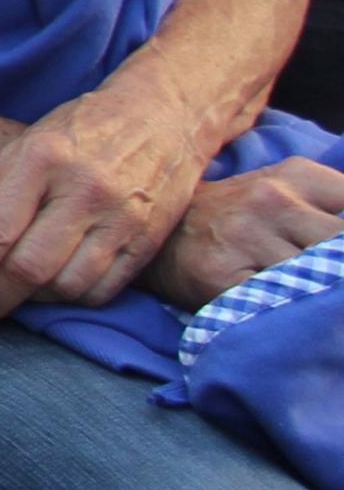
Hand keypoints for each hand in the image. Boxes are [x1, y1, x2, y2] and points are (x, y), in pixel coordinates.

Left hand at [0, 84, 211, 324]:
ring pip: (67, 286)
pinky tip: (56, 286)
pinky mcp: (149, 239)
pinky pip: (103, 290)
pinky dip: (71, 298)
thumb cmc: (78, 135)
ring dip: (34, 300)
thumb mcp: (22, 155)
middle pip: (31, 267)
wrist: (161, 115)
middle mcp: (84, 190)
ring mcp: (122, 217)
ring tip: (18, 290)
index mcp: (41, 160)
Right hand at [140, 159, 343, 311]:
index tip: (343, 261)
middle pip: (339, 247)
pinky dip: (294, 313)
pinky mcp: (220, 274)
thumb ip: (336, 204)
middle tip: (335, 282)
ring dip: (325, 296)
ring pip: (313, 278)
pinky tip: (294, 312)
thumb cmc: (242, 217)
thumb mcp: (290, 189)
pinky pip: (275, 300)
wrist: (164, 234)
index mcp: (299, 176)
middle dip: (340, 270)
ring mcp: (244, 237)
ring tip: (320, 299)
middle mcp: (271, 200)